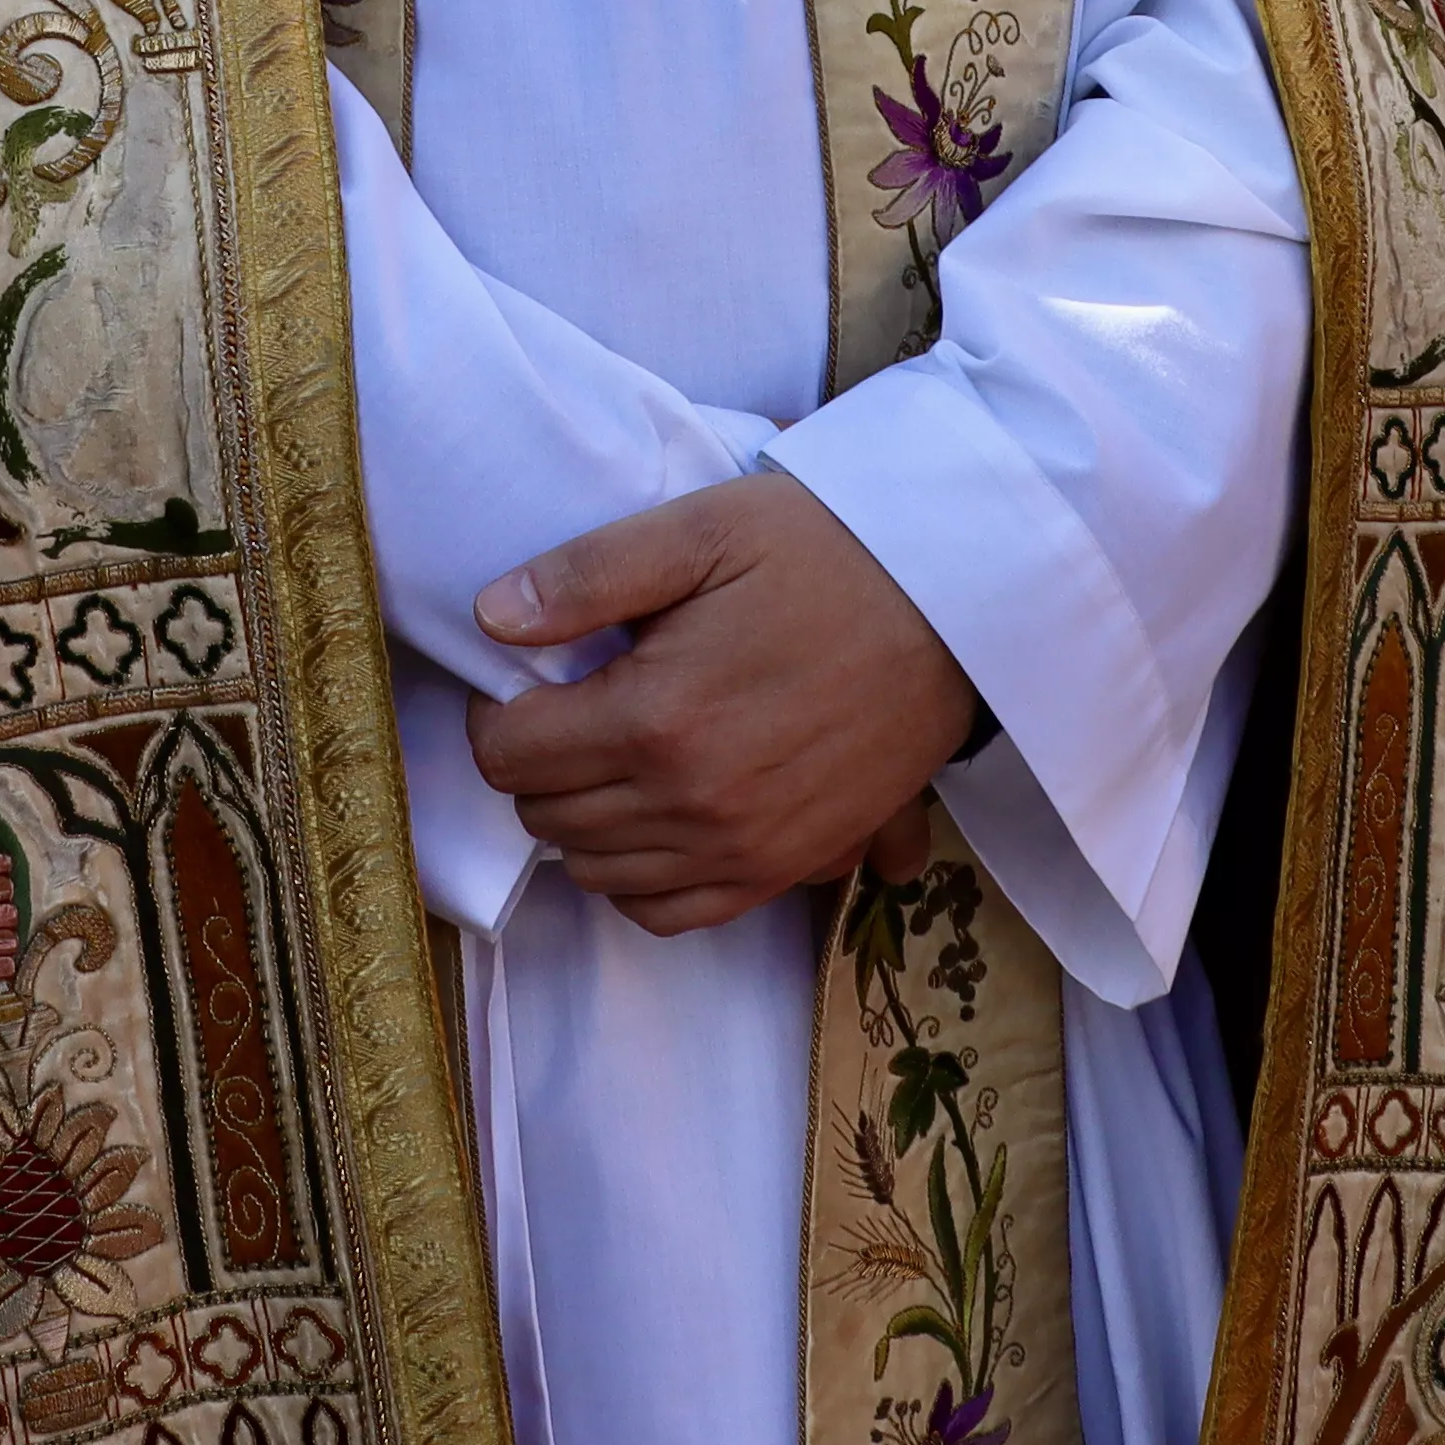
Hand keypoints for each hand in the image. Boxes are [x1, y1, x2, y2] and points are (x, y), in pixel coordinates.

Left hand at [458, 471, 975, 937]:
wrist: (952, 605)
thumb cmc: (824, 553)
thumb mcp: (701, 530)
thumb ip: (587, 574)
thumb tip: (491, 618)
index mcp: (657, 719)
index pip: (509, 756)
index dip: (499, 713)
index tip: (529, 678)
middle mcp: (693, 804)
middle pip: (547, 816)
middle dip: (536, 761)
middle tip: (570, 704)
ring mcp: (743, 849)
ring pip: (597, 871)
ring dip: (582, 818)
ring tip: (611, 753)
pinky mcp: (788, 869)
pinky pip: (670, 914)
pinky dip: (638, 879)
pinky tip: (652, 819)